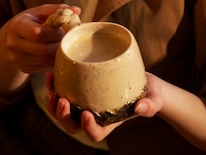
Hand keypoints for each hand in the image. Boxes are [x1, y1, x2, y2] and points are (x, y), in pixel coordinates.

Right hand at [4, 4, 79, 73]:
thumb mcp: (40, 11)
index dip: (55, 33)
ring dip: (59, 54)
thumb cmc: (30, 22)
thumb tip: (76, 10)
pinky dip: (53, 60)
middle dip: (59, 44)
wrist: (11, 37)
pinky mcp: (24, 68)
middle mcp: (13, 44)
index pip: (38, 33)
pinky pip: (44, 67)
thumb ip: (57, 9)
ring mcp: (17, 59)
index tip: (64, 29)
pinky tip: (57, 53)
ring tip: (64, 45)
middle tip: (68, 39)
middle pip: (42, 49)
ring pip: (45, 60)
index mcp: (17, 26)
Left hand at [45, 72, 163, 141]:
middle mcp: (94, 117)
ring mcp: (85, 104)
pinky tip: (52, 73)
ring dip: (53, 102)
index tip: (88, 113)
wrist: (144, 82)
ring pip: (63, 111)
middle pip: (72, 125)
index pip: (95, 133)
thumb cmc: (149, 94)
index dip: (88, 127)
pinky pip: (64, 93)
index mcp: (108, 123)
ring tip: (51, 87)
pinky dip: (56, 85)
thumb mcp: (154, 100)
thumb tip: (141, 108)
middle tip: (62, 101)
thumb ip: (150, 105)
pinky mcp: (81, 91)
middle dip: (63, 116)